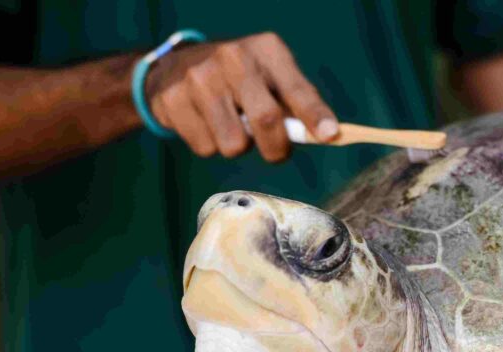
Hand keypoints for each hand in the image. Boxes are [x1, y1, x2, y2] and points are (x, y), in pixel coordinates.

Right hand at [144, 32, 337, 160]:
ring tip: (230, 125)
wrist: (174, 68)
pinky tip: (205, 123)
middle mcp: (233, 57)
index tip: (329, 134)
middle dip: (276, 148)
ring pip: (234, 143)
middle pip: (267, 120)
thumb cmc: (238, 81)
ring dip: (237, 146)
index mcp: (265, 50)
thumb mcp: (269, 78)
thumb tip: (326, 134)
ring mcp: (200, 77)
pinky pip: (205, 147)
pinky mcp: (173, 98)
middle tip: (274, 150)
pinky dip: (209, 145)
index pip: (296, 87)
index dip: (314, 113)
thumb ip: (295, 105)